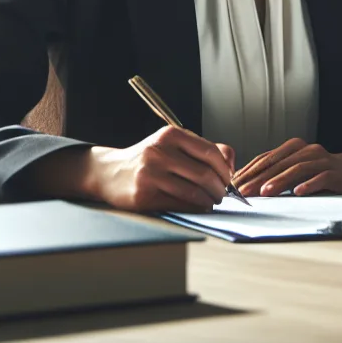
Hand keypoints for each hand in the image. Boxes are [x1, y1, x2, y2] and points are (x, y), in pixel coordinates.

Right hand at [31, 126, 235, 212]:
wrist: (111, 172)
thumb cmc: (150, 158)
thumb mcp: (174, 144)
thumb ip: (205, 149)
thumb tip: (231, 164)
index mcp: (170, 134)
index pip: (210, 152)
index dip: (225, 169)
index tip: (229, 179)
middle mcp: (159, 152)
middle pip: (204, 173)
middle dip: (220, 188)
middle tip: (223, 194)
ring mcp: (150, 174)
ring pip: (193, 191)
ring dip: (209, 200)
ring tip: (212, 202)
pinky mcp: (144, 196)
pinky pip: (179, 204)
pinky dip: (195, 208)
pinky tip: (198, 207)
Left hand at [231, 138, 341, 195]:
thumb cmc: (315, 172)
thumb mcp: (293, 169)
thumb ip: (272, 172)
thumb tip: (241, 183)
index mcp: (294, 147)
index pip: (267, 158)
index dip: (250, 171)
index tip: (233, 185)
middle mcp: (308, 150)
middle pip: (280, 163)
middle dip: (259, 178)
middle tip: (243, 192)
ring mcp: (323, 160)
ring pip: (298, 169)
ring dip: (280, 181)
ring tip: (265, 192)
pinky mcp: (336, 173)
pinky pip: (321, 177)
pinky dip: (309, 184)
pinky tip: (298, 192)